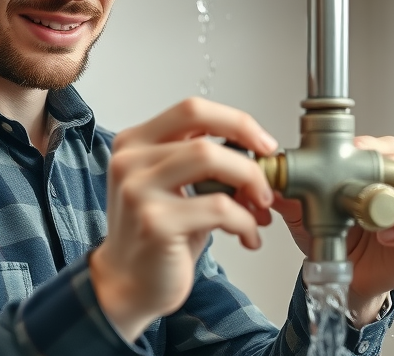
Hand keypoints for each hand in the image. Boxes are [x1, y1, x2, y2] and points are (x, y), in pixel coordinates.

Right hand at [89, 98, 278, 340]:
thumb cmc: (157, 235)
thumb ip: (203, 161)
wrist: (127, 284)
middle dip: (249, 163)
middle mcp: (130, 160)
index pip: (192, 109)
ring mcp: (138, 190)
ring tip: (259, 212)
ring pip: (211, 162)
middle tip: (267, 187)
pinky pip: (218, 208)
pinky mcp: (154, 222)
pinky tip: (247, 236)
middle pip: (206, 139)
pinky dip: (244, 221)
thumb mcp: (174, 186)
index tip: (264, 144)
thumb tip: (258, 152)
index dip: (236, 122)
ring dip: (249, 187)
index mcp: (135, 142)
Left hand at [271, 136, 393, 325]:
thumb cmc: (335, 238)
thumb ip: (290, 197)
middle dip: (388, 166)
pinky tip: (388, 234)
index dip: (370, 145)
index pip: (383, 146)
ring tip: (376, 212)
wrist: (346, 277)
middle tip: (366, 178)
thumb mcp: (305, 215)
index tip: (353, 149)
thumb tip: (271, 182)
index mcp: (376, 172)